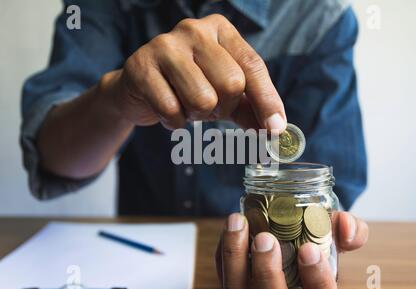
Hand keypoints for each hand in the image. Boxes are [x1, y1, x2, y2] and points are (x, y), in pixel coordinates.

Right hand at [104, 14, 285, 130]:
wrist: (137, 89)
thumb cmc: (187, 88)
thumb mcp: (224, 95)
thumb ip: (251, 109)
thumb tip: (277, 130)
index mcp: (221, 30)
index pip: (253, 66)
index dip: (267, 101)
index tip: (276, 129)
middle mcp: (194, 29)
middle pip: (231, 84)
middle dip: (222, 108)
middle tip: (207, 106)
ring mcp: (165, 45)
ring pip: (203, 99)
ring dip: (196, 115)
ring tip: (185, 105)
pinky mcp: (141, 66)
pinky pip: (171, 110)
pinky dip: (173, 122)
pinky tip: (166, 110)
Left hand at [215, 211, 368, 288]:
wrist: (293, 266)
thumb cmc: (315, 257)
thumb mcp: (336, 247)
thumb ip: (349, 232)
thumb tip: (346, 225)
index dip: (316, 279)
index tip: (309, 250)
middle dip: (266, 271)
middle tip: (265, 239)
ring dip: (234, 257)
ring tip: (237, 223)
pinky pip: (225, 279)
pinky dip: (224, 255)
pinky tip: (229, 231)